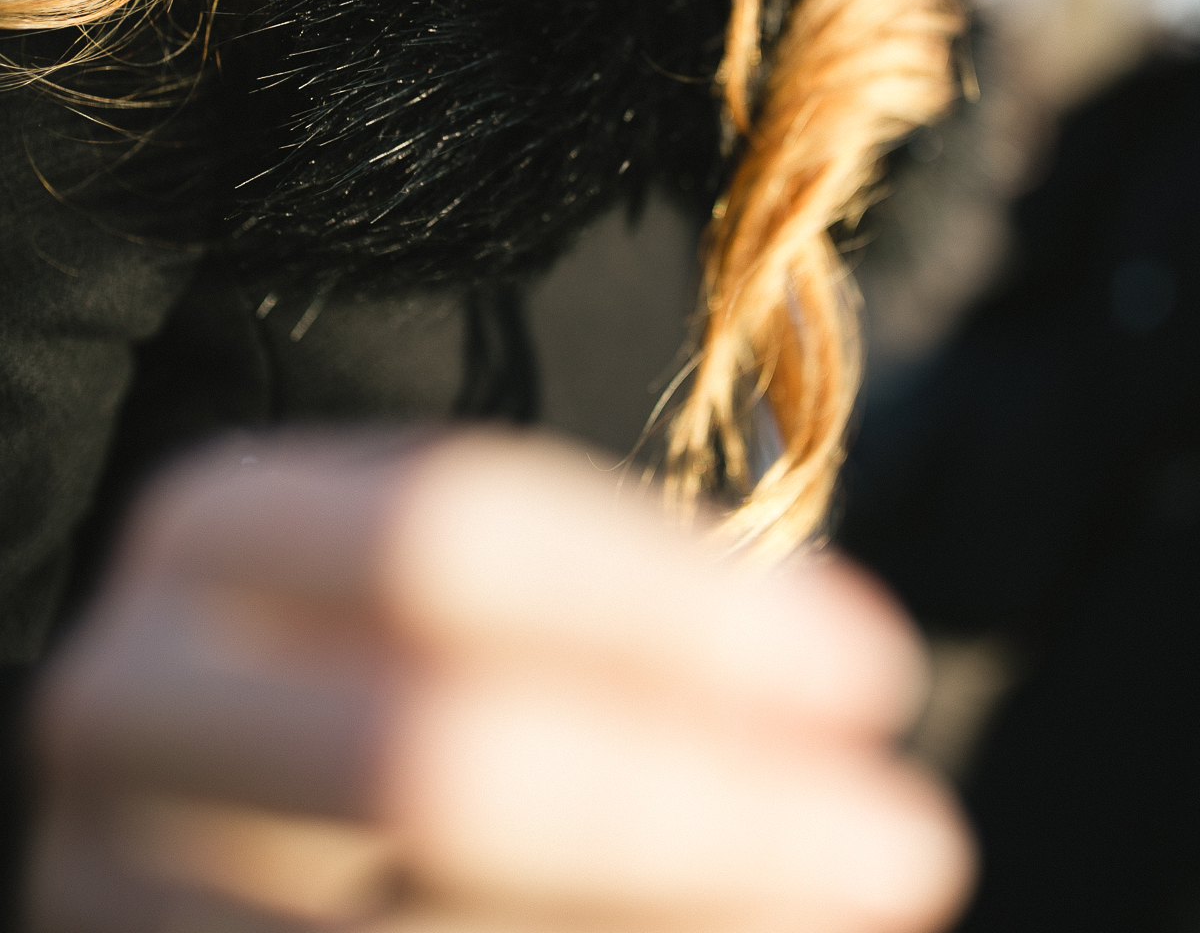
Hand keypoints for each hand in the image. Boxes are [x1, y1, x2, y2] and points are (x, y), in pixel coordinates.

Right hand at [28, 429, 974, 931]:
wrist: (207, 805)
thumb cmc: (369, 652)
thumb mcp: (448, 584)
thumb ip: (602, 609)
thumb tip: (842, 677)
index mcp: (217, 522)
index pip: (452, 528)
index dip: (676, 601)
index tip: (876, 667)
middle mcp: (130, 699)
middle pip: (439, 756)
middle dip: (698, 805)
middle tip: (918, 841)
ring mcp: (111, 887)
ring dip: (683, 925)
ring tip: (853, 907)